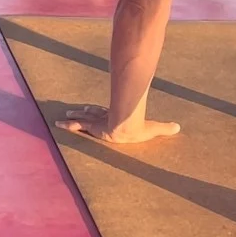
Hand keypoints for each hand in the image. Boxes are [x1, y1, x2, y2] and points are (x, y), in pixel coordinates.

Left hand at [56, 107, 179, 142]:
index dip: (100, 110)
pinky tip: (57, 124)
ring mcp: (97, 121)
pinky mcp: (91, 127)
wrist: (128, 127)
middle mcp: (105, 117)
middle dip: (85, 110)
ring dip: (75, 115)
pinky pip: (76, 126)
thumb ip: (164, 128)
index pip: (106, 111)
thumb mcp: (152, 129)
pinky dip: (67, 125)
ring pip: (83, 117)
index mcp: (116, 117)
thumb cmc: (139, 128)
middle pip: (93, 112)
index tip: (93, 107)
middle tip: (78, 108)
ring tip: (65, 112)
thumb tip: (179, 127)